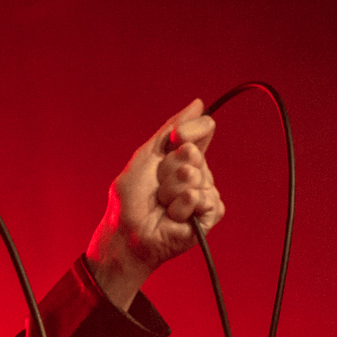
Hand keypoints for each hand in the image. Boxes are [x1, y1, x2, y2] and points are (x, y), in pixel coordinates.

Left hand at [85, 99, 224, 309]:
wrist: (128, 233)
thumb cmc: (131, 198)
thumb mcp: (146, 156)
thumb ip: (171, 130)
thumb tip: (198, 103)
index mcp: (182, 156)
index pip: (202, 129)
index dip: (190, 130)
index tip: (176, 138)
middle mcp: (196, 172)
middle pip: (195, 153)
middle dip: (169, 168)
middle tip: (157, 185)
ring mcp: (204, 193)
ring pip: (198, 177)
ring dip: (171, 191)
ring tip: (162, 204)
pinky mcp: (209, 214)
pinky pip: (205, 199)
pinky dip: (183, 206)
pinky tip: (173, 216)